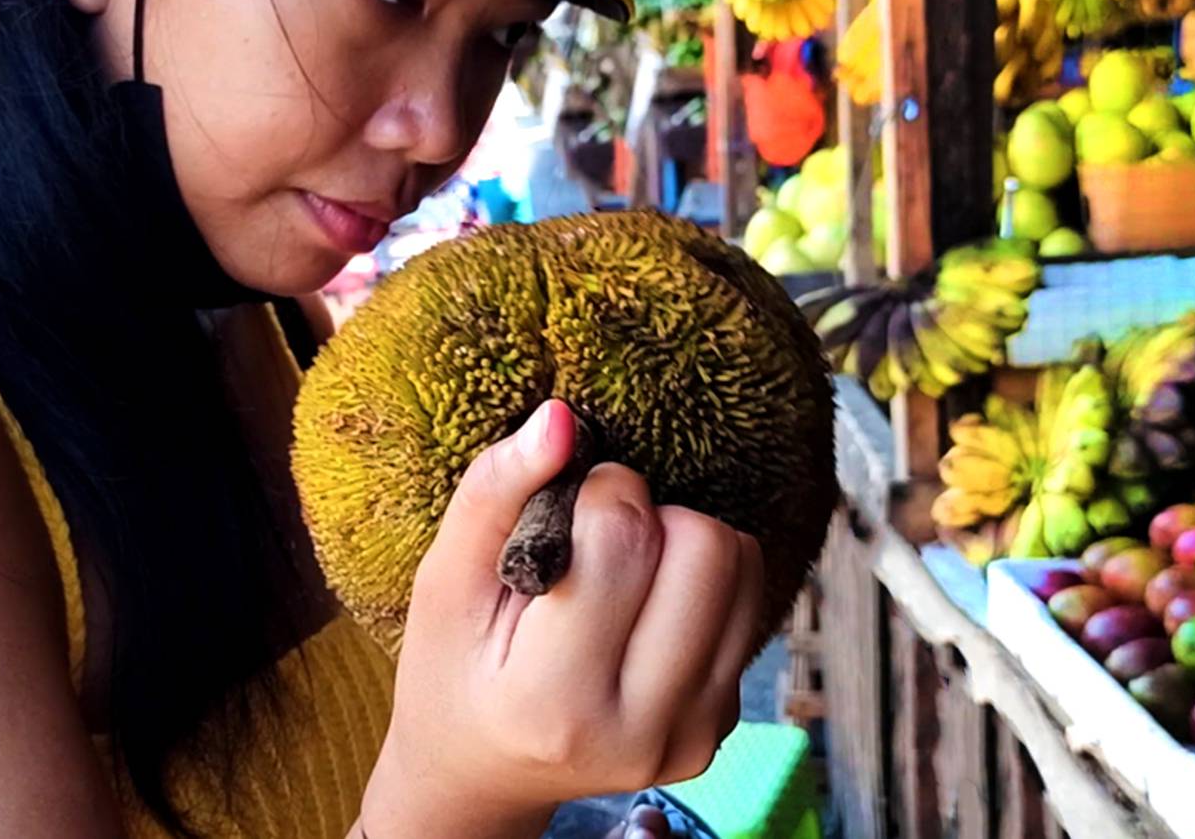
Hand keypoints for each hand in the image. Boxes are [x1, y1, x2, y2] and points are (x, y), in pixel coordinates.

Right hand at [359, 401, 762, 838]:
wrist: (481, 775)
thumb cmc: (454, 671)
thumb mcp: (443, 582)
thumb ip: (495, 492)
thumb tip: (561, 417)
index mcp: (554, 703)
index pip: (623, 540)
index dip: (597, 491)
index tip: (562, 510)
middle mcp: (639, 730)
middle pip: (704, 549)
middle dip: (651, 515)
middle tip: (596, 541)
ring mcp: (691, 736)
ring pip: (742, 568)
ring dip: (684, 543)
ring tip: (622, 574)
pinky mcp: (722, 726)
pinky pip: (751, 604)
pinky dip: (703, 584)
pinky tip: (646, 608)